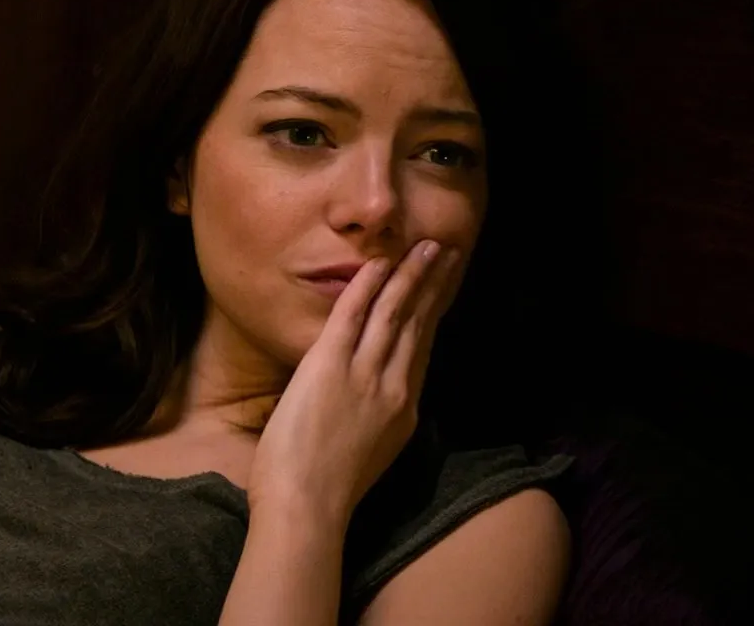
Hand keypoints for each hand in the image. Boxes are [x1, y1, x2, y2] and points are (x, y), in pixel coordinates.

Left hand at [247, 240, 462, 522]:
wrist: (307, 507)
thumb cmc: (324, 492)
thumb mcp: (369, 453)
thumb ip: (377, 420)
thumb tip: (374, 401)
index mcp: (403, 410)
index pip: (422, 349)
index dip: (433, 313)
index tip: (442, 287)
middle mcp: (393, 387)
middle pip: (418, 324)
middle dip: (432, 283)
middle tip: (446, 250)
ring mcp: (363, 374)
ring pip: (394, 313)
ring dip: (410, 275)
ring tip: (425, 247)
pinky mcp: (329, 366)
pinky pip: (352, 316)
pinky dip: (366, 287)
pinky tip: (378, 264)